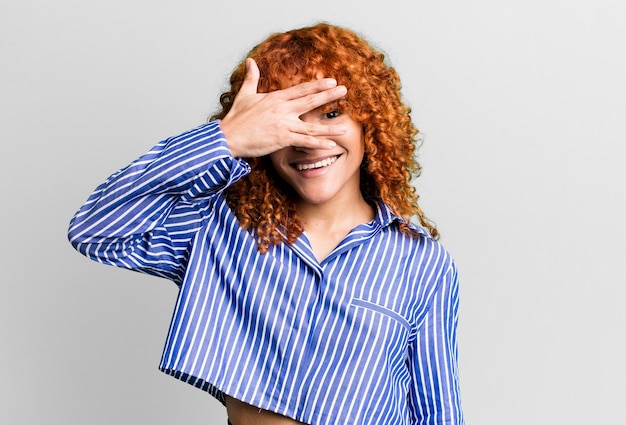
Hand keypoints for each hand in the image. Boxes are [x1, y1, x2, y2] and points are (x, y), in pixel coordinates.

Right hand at [220, 58, 347, 157]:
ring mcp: (283, 125)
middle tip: (344, 90)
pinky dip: (318, 143)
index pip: (301, 89)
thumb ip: (252, 78)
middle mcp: (282, 110)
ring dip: (329, 127)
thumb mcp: (244, 94)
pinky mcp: (282, 139)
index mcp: (275, 98)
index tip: (331, 81)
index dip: (317, 85)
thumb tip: (250, 61)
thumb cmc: (236, 118)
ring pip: (311, 126)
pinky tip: (330, 145)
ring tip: (345, 127)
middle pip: (310, 101)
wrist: (228, 137)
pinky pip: (304, 142)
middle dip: (329, 96)